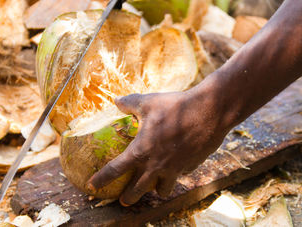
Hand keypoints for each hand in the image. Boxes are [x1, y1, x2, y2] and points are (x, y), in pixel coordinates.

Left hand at [87, 89, 228, 205]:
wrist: (209, 112)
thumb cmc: (175, 106)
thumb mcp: (148, 102)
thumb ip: (130, 103)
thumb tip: (116, 100)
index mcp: (141, 151)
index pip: (115, 170)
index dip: (101, 180)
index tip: (92, 187)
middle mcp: (156, 165)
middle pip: (137, 190)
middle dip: (128, 198)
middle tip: (123, 200)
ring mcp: (174, 169)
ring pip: (161, 190)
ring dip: (155, 189)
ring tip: (152, 186)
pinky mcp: (190, 166)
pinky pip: (179, 176)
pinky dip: (175, 174)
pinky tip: (176, 166)